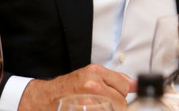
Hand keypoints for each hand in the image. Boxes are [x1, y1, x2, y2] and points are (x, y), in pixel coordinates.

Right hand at [18, 64, 135, 110]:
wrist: (44, 98)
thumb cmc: (66, 88)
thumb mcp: (90, 76)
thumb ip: (114, 78)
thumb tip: (134, 84)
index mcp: (96, 71)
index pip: (125, 86)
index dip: (121, 93)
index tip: (116, 96)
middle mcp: (93, 84)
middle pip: (121, 101)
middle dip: (116, 105)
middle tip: (104, 104)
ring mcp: (88, 99)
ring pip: (114, 110)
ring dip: (109, 110)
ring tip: (96, 108)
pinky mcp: (84, 110)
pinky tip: (92, 110)